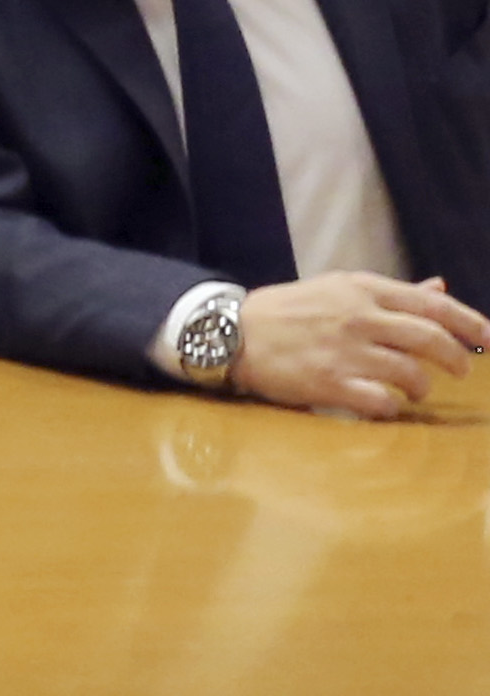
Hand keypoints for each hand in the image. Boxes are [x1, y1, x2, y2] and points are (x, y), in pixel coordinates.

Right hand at [236, 270, 489, 419]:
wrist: (230, 333)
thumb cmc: (288, 312)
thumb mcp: (339, 289)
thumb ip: (392, 293)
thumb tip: (439, 288)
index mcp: (364, 289)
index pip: (433, 305)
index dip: (470, 322)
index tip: (488, 338)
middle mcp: (359, 317)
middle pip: (430, 340)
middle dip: (455, 359)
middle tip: (461, 370)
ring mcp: (344, 351)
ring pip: (410, 373)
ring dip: (420, 386)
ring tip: (414, 390)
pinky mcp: (328, 383)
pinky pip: (380, 401)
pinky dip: (391, 406)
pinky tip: (385, 404)